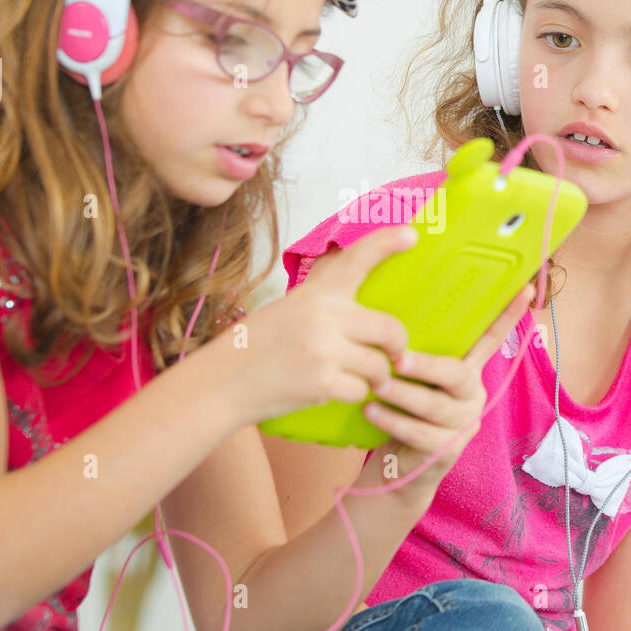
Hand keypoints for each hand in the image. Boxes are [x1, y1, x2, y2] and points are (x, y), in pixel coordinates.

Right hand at [213, 224, 420, 426]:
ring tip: (357, 379)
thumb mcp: (286, 310)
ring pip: (378, 364)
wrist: (219, 384)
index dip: (387, 243)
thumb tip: (356, 300)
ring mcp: (325, 350)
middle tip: (394, 355)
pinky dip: (352, 395)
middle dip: (397, 346)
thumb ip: (322, 304)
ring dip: (374, 377)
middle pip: (389, 328)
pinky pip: (361, 390)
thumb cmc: (252, 348)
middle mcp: (323, 317)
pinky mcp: (323, 382)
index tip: (411, 234)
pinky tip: (331, 392)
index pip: (356, 260)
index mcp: (314, 294)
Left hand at [355, 282, 536, 507]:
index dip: (508, 315)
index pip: (491, 339)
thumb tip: (388, 312)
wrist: (399, 467)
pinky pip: (420, 433)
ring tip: (376, 385)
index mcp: (468, 370)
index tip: (524, 287)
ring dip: (402, 395)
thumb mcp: (411, 378)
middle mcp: (473, 394)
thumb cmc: (402, 409)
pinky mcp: (448, 451)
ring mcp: (464, 424)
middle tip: (397, 359)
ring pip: (435, 406)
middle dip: (427, 366)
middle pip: (458, 375)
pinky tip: (371, 410)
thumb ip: (412, 351)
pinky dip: (393, 420)